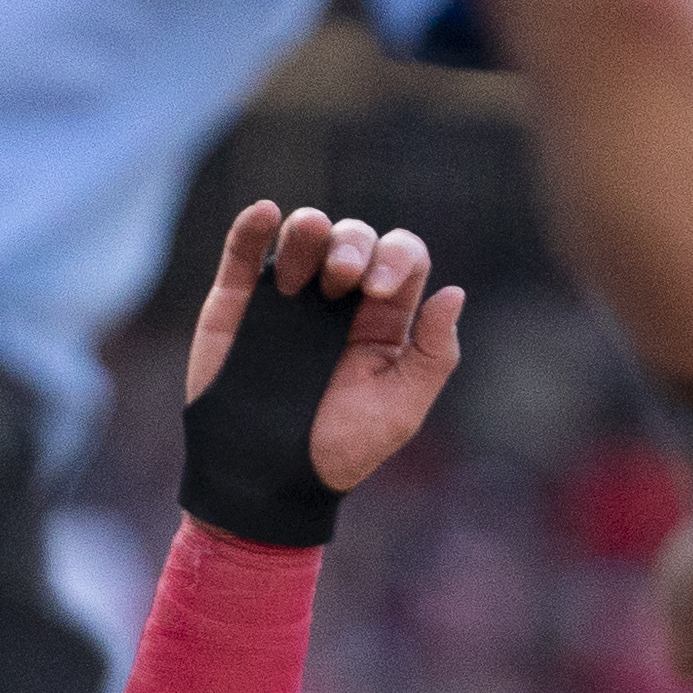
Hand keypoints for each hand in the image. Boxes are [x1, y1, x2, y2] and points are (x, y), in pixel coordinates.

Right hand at [185, 203, 465, 497]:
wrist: (266, 479)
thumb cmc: (338, 451)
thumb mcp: (400, 412)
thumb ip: (434, 355)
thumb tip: (453, 292)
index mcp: (383, 319)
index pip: (402, 258)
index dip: (396, 258)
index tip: (379, 291)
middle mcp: (338, 299)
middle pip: (355, 238)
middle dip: (353, 246)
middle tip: (343, 279)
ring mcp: (288, 295)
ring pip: (305, 235)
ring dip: (310, 230)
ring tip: (306, 251)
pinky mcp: (239, 299)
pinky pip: (245, 248)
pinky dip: (254, 225)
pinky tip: (266, 213)